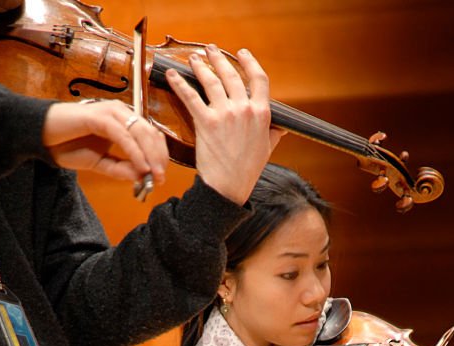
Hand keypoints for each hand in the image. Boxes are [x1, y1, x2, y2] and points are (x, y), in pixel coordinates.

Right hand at [42, 101, 168, 183]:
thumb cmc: (68, 146)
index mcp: (123, 121)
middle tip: (161, 179)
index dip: (159, 156)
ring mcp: (110, 112)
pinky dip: (134, 152)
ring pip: (140, 133)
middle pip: (150, 133)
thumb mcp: (99, 163)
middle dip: (158, 158)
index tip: (161, 177)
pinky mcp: (99, 117)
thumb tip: (142, 176)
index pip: (151, 135)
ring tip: (154, 176)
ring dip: (150, 156)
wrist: (42, 135)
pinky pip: (123, 136)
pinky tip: (140, 167)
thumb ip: (120, 169)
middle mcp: (120, 113)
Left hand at [165, 45, 284, 204]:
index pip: (259, 79)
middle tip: (210, 50)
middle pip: (231, 74)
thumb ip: (273, 134)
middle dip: (219, 58)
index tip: (242, 54)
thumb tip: (280, 128)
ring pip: (211, 81)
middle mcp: (244, 109)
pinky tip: (172, 75)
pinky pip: (191, 96)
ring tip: (194, 59)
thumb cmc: (247, 171)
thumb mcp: (267, 150)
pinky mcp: (206, 122)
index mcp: (261, 114)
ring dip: (200, 66)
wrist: (228, 187)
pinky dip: (179, 83)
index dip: (250, 62)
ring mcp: (225, 114)